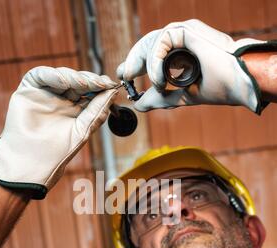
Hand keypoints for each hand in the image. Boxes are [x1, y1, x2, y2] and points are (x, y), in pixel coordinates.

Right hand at [0, 67, 118, 198]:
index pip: (90, 92)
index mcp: (75, 110)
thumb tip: (114, 92)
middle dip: (90, 80)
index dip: (100, 86)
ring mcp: (45, 94)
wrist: (31, 163)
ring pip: (62, 76)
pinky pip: (40, 75)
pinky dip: (53, 75)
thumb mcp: (83, 130)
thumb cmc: (57, 152)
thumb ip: (97, 111)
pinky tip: (64, 83)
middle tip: (100, 82)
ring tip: (84, 84)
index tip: (110, 84)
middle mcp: (61, 100)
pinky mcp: (28, 90)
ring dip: (75, 77)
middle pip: (78, 81)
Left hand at [117, 19, 269, 113]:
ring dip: (146, 65)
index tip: (125, 76)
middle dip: (133, 60)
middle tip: (124, 76)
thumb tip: (137, 105)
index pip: (152, 53)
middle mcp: (180, 41)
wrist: (236, 83)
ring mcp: (183, 34)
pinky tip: (159, 80)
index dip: (136, 63)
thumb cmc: (217, 87)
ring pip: (152, 42)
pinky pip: (161, 42)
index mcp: (180, 53)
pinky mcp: (186, 30)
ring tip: (152, 85)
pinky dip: (156, 63)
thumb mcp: (179, 96)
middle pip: (147, 44)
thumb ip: (158, 98)